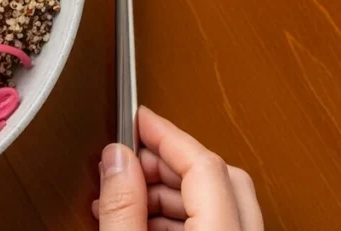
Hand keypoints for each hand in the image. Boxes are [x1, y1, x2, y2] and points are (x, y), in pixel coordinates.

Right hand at [93, 106, 262, 229]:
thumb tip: (117, 159)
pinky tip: (146, 221)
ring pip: (222, 200)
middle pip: (221, 177)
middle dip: (170, 160)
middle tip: (130, 159)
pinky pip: (222, 223)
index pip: (205, 165)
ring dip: (175, 190)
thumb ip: (122, 206)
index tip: (141, 120)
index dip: (168, 135)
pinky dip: (185, 214)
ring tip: (129, 195)